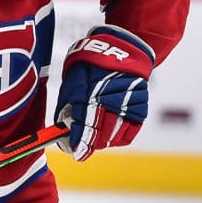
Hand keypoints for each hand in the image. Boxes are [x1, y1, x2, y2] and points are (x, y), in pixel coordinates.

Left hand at [56, 25, 154, 160]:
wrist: (121, 49)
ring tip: (97, 140)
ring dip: (104, 142)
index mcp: (89, 95)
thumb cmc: (90, 65)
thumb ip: (66, 106)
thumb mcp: (72, 81)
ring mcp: (126, 105)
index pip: (83, 128)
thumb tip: (61, 128)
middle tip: (83, 147)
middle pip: (100, 136)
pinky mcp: (140, 106)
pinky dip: (120, 137)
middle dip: (90, 145)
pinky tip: (112, 135)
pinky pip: (130, 131)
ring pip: (115, 137)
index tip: (75, 153)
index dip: (78, 144)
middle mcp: (109, 101)